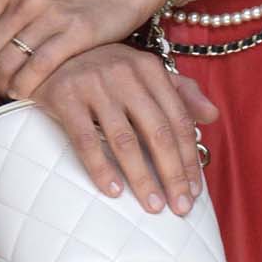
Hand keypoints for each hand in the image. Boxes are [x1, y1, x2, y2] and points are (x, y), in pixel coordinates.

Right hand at [34, 47, 222, 211]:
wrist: (48, 54)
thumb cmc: (103, 69)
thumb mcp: (143, 72)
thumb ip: (180, 92)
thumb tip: (213, 116)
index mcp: (150, 69)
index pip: (178, 120)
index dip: (189, 158)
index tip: (195, 190)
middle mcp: (126, 73)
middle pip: (158, 132)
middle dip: (172, 174)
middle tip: (180, 207)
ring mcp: (94, 84)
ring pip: (125, 140)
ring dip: (142, 177)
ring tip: (153, 206)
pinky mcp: (65, 96)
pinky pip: (85, 140)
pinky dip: (100, 168)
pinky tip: (113, 191)